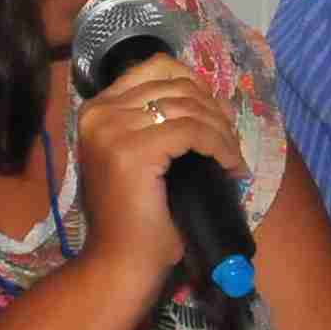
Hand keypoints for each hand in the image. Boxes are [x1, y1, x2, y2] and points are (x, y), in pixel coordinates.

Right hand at [69, 52, 243, 290]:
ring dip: (222, 131)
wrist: (119, 262)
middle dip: (214, 109)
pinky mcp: (134, 150)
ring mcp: (113, 129)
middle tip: (231, 141)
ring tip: (233, 157)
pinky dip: (221, 146)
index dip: (197, 85)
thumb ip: (156, 122)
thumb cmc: (134, 217)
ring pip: (190, 108)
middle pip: (177, 84)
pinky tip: (231, 166)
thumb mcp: (139, 156)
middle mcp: (99, 112)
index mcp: (97, 109)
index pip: (157, 67)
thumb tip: (208, 100)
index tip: (218, 114)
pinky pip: (194, 132)